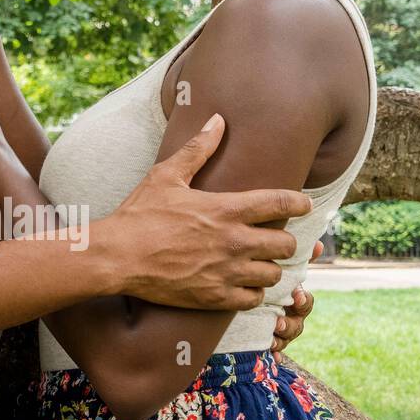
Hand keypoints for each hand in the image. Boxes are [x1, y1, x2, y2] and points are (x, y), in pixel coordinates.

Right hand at [104, 117, 311, 310]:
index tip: (303, 204)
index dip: (299, 203)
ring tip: (260, 263)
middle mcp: (233, 242)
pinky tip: (244, 285)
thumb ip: (197, 149)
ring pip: (273, 274)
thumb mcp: (166, 176)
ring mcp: (226, 272)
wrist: (116, 257)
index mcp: (226, 209)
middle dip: (285, 241)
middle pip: (286, 244)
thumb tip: (217, 120)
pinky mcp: (214, 297)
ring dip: (270, 268)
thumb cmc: (138, 215)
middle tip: (276, 238)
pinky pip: (253, 299)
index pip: (280, 203)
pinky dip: (253, 293)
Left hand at [271, 240, 321, 362]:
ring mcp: (278, 332)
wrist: (242, 292)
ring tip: (272, 338)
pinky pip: (271, 354)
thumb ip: (298, 257)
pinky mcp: (263, 342)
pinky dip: (274, 357)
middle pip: (297, 326)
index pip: (306, 303)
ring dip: (281, 341)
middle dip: (290, 325)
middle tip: (279, 322)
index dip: (304, 301)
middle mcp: (289, 318)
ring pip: (284, 341)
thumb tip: (318, 244)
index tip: (297, 295)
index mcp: (294, 301)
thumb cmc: (268, 279)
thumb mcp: (280, 268)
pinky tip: (271, 358)